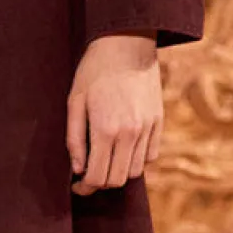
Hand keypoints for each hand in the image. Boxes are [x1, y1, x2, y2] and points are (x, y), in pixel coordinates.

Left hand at [66, 33, 161, 194]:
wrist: (127, 45)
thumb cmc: (94, 72)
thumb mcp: (74, 102)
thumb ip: (74, 139)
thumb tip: (78, 169)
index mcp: (105, 129)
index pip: (97, 176)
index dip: (85, 187)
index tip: (77, 186)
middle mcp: (129, 134)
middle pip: (118, 180)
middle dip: (100, 184)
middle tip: (88, 176)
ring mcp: (147, 129)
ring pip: (136, 172)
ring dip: (119, 172)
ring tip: (106, 161)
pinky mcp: (158, 123)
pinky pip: (150, 156)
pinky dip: (136, 160)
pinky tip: (123, 149)